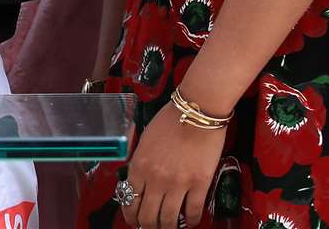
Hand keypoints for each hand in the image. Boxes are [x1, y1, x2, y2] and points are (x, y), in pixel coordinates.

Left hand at [119, 104, 226, 226]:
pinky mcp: (199, 184)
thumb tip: (140, 183)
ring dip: (167, 227)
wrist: (196, 112)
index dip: (131, 216)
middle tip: (150, 227)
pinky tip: (190, 222)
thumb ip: (141, 164)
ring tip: (168, 228)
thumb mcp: (144, 141)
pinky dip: (191, 221)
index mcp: (138, 166)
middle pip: (147, 216)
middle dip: (147, 225)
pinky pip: (193, 212)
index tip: (134, 220)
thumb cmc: (169, 121)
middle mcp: (155, 179)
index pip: (129, 201)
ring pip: (169, 219)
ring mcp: (177, 184)